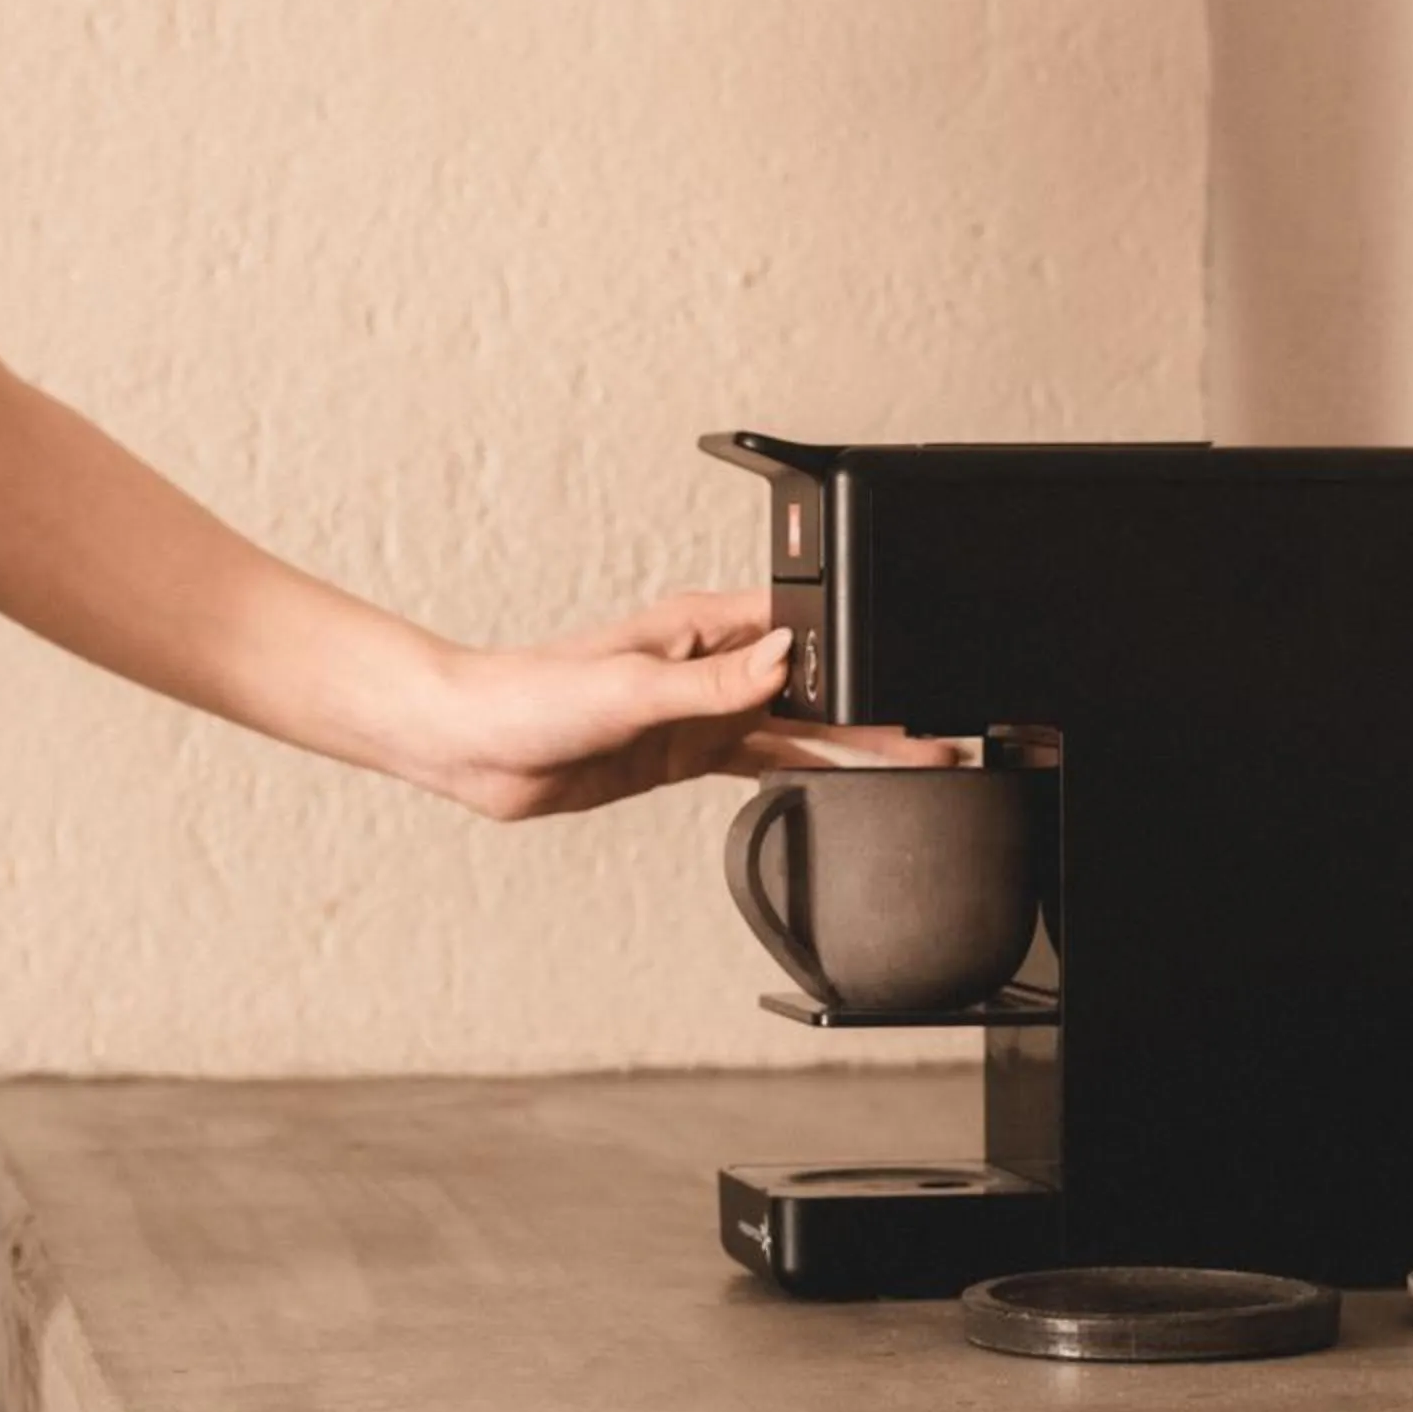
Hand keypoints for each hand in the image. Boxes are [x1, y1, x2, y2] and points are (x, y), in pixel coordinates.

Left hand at [410, 590, 955, 818]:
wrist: (473, 748)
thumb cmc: (531, 695)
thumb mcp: (632, 686)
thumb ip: (713, 683)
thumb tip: (784, 662)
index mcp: (700, 627)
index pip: (801, 627)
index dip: (858, 645)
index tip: (911, 673)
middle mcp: (708, 664)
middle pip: (814, 684)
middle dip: (877, 706)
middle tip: (939, 737)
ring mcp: (700, 710)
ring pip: (799, 728)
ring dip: (854, 746)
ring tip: (918, 762)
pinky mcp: (684, 752)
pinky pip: (762, 762)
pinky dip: (804, 774)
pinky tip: (845, 784)